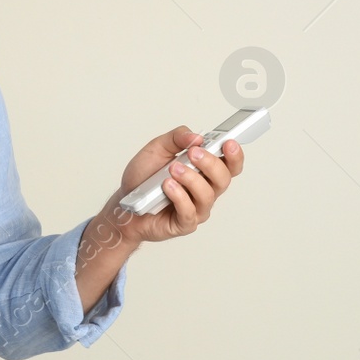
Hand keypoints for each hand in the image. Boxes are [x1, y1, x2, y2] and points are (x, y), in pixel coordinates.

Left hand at [103, 126, 245, 245]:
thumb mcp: (157, 148)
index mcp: (203, 170)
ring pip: (207, 194)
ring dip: (190, 179)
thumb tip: (196, 137)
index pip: (229, 164)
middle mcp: (204, 189)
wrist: (125, 204)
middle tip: (193, 153)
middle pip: (223, 178)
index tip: (228, 143)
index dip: (234, 154)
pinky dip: (178, 196)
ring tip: (173, 170)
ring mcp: (196, 208)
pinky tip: (167, 186)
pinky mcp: (184, 223)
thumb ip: (177, 138)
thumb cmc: (143, 178)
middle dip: (210, 163)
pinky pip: (189, 211)